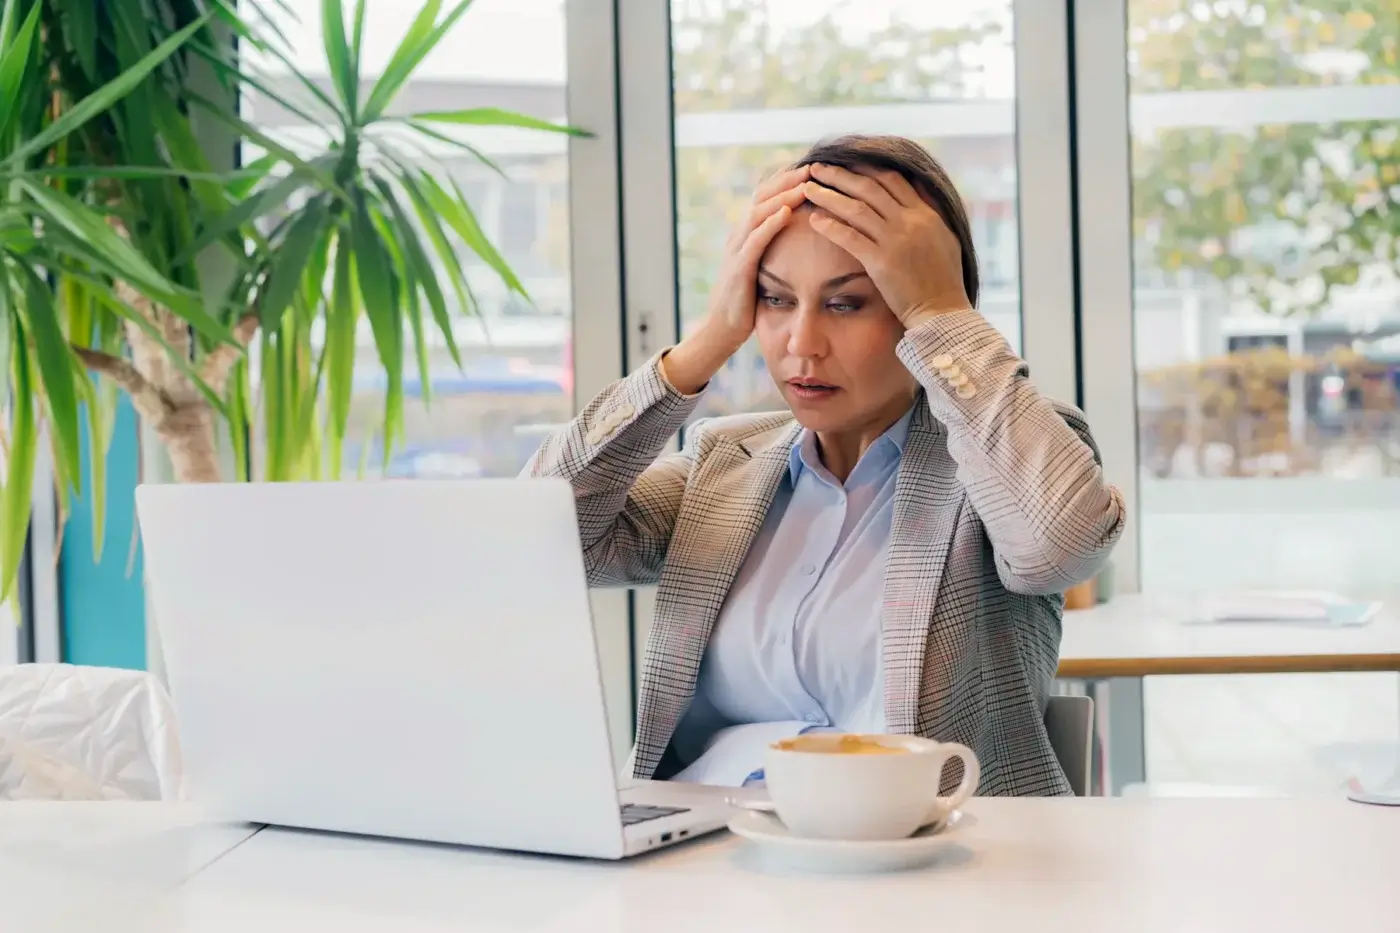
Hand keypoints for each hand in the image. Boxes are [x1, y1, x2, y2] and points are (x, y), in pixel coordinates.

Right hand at [661, 165, 808, 393]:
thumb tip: (800, 238)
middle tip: (815, 165)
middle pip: (763, 195)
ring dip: (783, 195)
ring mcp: (736, 250)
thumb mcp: (763, 269)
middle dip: (789, 179)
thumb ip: (775, 250)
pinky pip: (755, 240)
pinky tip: (787, 211)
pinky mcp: (739, 268)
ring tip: (805, 182)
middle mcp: (739, 235)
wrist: (721, 331)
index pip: (767, 196)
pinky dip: (771, 223)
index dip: (789, 180)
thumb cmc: (746, 303)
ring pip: (759, 212)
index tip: (814, 168)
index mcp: (746, 233)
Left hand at [801, 163, 971, 328]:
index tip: (845, 161)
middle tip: (817, 167)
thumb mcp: (945, 238)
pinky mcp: (881, 262)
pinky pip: (850, 237)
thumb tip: (919, 191)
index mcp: (925, 213)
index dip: (865, 168)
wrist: (943, 311)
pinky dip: (830, 226)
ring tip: (807, 188)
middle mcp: (910, 221)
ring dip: (828, 195)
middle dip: (840, 175)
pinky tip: (814, 220)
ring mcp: (895, 240)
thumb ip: (930, 213)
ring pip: (856, 208)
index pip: (892, 179)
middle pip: (869, 187)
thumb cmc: (944, 280)